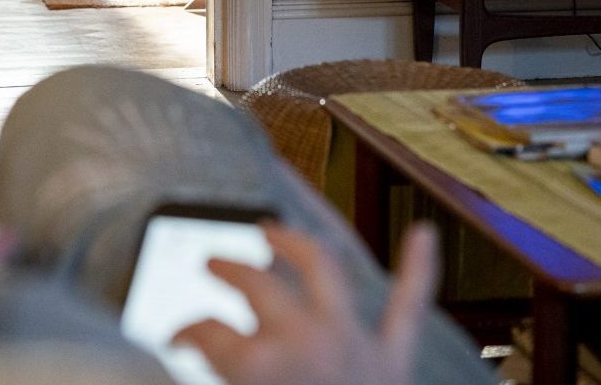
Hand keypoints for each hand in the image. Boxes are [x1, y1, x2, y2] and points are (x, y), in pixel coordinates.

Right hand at [173, 221, 439, 384]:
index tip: (176, 338)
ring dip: (297, 243)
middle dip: (230, 267)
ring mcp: (353, 342)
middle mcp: (305, 340)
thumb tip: (203, 360)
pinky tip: (424, 234)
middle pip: (258, 285)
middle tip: (215, 261)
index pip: (205, 333)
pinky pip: (409, 306)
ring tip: (276, 230)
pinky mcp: (393, 361)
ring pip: (323, 268)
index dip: (184, 332)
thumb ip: (224, 377)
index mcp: (257, 368)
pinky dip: (419, 267)